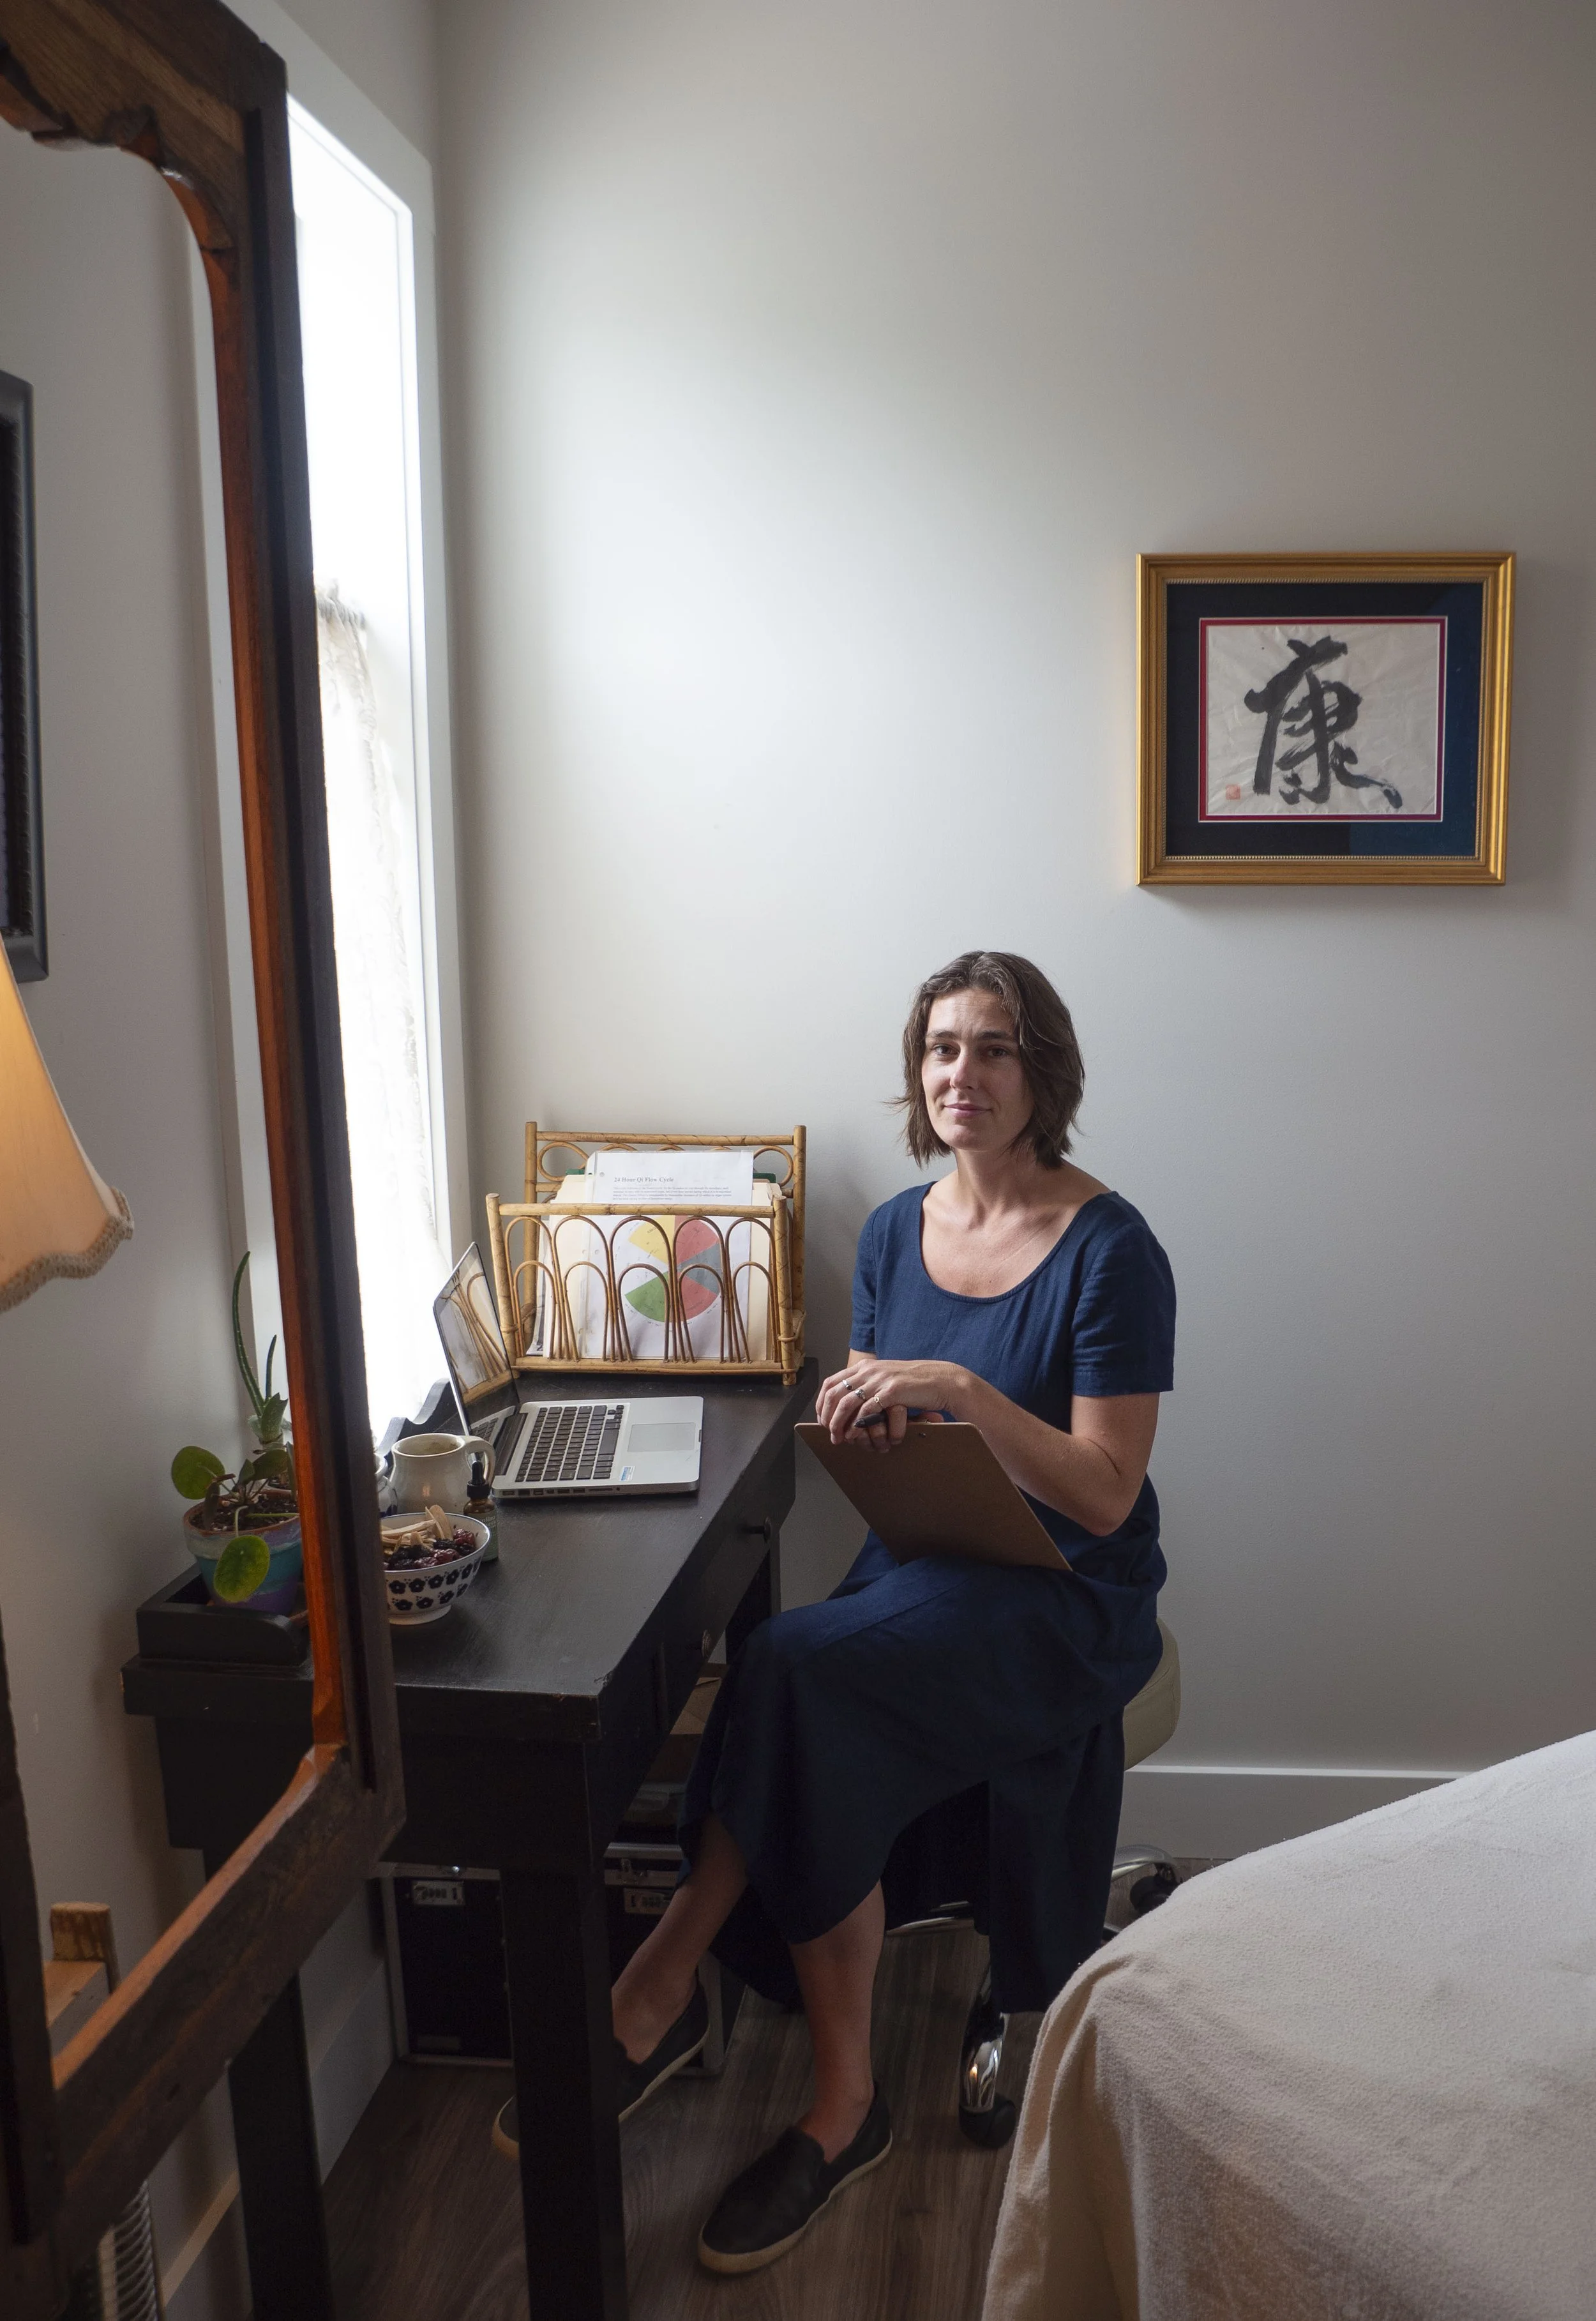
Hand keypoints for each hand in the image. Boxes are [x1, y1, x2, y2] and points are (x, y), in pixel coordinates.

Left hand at [815, 1359, 968, 1450]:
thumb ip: (868, 1385)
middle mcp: (869, 1370)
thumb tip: (850, 1401)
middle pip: (833, 1393)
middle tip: (829, 1433)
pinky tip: (855, 1435)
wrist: (941, 1380)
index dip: (821, 1403)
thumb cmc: (915, 1384)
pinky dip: (857, 1425)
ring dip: (838, 1424)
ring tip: (839, 1438)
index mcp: (865, 1366)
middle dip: (827, 1416)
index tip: (822, 1419)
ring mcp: (880, 1380)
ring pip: (846, 1403)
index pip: (831, 1383)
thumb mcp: (886, 1379)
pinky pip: (867, 1410)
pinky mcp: (892, 1391)